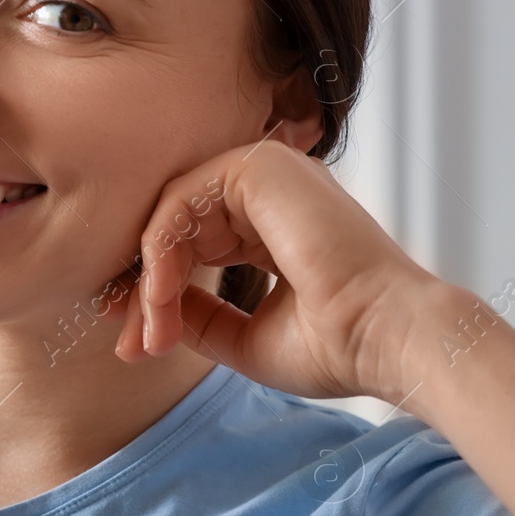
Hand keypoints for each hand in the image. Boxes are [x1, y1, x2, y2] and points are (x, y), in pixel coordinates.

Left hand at [112, 139, 443, 404]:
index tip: (130, 339)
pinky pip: (178, 204)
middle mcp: (269, 193)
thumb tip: (147, 306)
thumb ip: (194, 314)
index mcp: (272, 223)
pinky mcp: (258, 168)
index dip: (153, 290)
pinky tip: (162, 299)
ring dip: (150, 280)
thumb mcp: (241, 335)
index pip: (190, 244)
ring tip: (152, 333)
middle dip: (143, 291)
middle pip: (172, 229)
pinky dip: (159, 255)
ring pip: (168, 218)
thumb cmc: (334, 347)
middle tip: (130, 344)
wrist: (385, 342)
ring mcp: (266, 174)